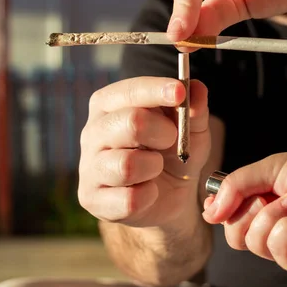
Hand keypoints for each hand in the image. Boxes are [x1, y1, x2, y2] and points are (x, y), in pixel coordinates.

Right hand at [78, 77, 210, 226]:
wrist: (169, 197)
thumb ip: (195, 109)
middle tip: (172, 139)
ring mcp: (89, 166)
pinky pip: (129, 199)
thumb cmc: (174, 154)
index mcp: (109, 104)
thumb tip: (196, 88)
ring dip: (154, 166)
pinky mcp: (92, 198)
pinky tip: (149, 191)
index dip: (156, 90)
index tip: (180, 92)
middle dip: (163, 131)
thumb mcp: (193, 130)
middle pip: (131, 122)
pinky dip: (149, 195)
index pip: (129, 91)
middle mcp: (93, 131)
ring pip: (127, 165)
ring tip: (156, 167)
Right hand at [201, 146, 286, 273]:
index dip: (218, 211)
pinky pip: (277, 251)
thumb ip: (235, 186)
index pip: (227, 217)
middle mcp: (272, 226)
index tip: (215, 203)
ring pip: (253, 243)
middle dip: (250, 211)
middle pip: (234, 236)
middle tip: (274, 195)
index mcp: (262, 203)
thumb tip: (208, 212)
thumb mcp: (269, 169)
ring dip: (275, 216)